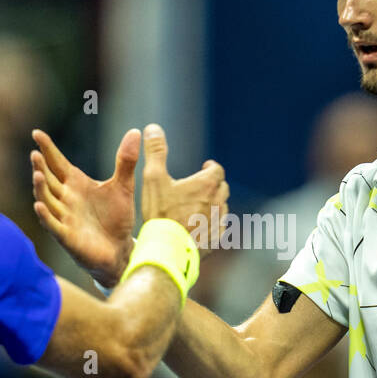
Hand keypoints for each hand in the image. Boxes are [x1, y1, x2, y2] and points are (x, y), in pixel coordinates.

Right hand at [31, 127, 138, 287]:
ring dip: (40, 188)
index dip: (47, 149)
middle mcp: (65, 199)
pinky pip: (53, 225)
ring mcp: (64, 217)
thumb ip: (126, 161)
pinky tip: (39, 206)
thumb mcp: (123, 186)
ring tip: (37, 174)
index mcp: (75, 184)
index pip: (58, 163)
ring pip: (47, 200)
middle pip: (48, 179)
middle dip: (40, 166)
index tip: (37, 133)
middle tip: (35, 153)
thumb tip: (134, 131)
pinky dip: (46, 216)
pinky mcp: (67, 236)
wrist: (121, 250)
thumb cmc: (117, 218)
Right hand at [140, 123, 228, 251]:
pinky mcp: (216, 240)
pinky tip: (204, 226)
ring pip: (222, 208)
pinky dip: (214, 224)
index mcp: (205, 186)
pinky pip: (221, 228)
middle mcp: (216, 203)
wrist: (166, 249)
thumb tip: (153, 128)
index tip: (205, 167)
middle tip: (202, 185)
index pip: (217, 171)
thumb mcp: (153, 178)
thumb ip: (155, 152)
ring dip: (215, 204)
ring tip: (202, 205)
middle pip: (222, 188)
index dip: (211, 168)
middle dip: (214, 184)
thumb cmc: (160, 213)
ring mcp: (218, 223)